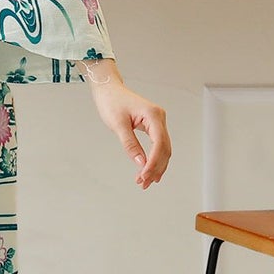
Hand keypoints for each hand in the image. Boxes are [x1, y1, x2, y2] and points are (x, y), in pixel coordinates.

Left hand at [82, 60, 170, 188]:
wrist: (108, 90)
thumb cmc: (111, 102)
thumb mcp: (117, 124)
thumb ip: (129, 144)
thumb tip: (140, 162)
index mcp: (153, 115)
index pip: (159, 143)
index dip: (153, 162)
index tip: (144, 175)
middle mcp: (159, 118)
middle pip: (164, 148)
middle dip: (155, 168)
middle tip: (144, 183)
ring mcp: (158, 122)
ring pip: (163, 149)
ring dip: (156, 166)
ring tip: (146, 181)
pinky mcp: (153, 126)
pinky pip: (158, 145)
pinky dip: (154, 159)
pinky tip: (149, 170)